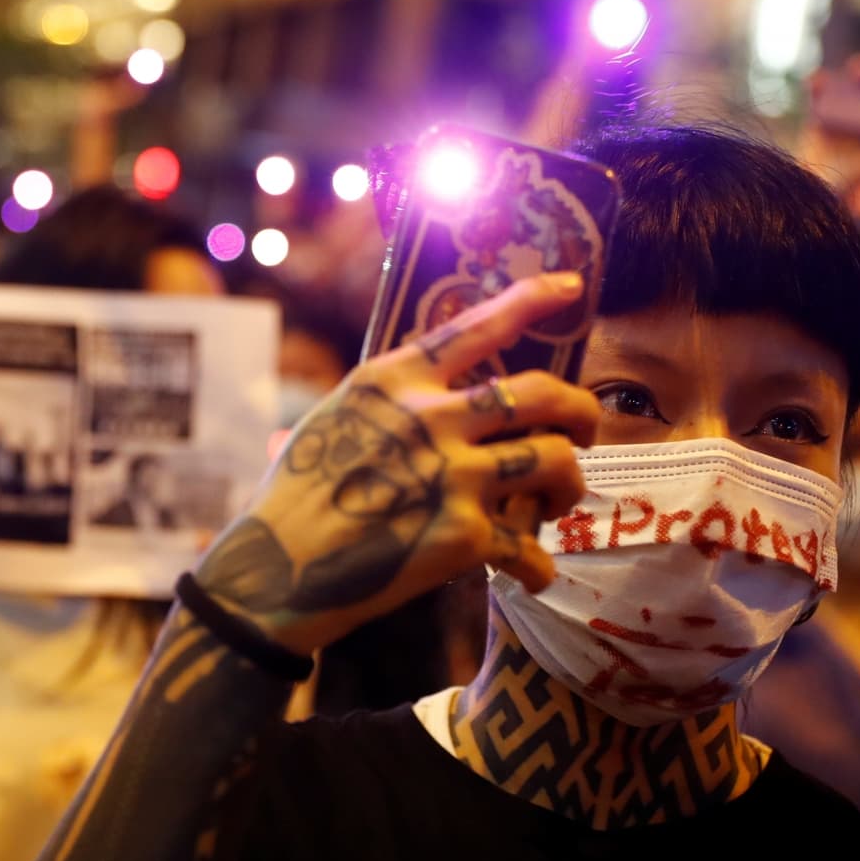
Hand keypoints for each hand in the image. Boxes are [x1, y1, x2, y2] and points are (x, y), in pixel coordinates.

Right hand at [193, 273, 599, 655]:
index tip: (572, 287)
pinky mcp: (464, 535)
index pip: (477, 326)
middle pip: (543, 394)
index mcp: (393, 381)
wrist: (275, 571)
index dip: (532, 299)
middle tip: (584, 434)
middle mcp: (430, 418)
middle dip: (582, 412)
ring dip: (569, 484)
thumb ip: (382, 407)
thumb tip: (415, 402)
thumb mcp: (326, 424)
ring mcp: (452, 474)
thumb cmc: (291, 500)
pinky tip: (529, 574)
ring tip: (556, 503)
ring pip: (558, 460)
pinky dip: (537, 565)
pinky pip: (530, 546)